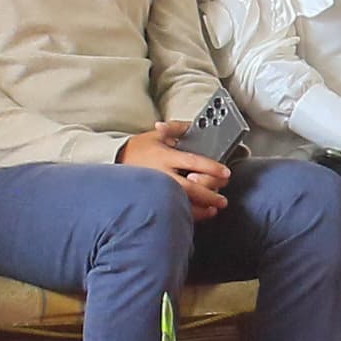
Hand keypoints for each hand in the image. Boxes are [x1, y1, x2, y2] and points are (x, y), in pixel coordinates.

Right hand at [119, 124, 234, 218]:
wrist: (115, 163)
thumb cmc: (138, 149)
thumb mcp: (155, 135)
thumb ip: (176, 129)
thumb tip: (193, 126)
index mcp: (164, 157)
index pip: (192, 161)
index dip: (210, 167)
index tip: (225, 172)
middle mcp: (162, 175)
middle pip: (190, 188)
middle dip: (210, 193)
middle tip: (223, 196)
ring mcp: (158, 190)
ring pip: (184, 202)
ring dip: (202, 207)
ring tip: (216, 206)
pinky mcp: (154, 200)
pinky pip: (175, 210)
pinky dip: (191, 214)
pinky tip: (203, 213)